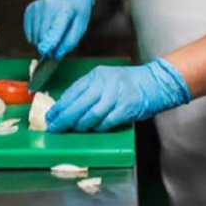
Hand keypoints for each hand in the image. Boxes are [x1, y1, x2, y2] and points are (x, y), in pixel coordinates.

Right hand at [23, 0, 94, 58]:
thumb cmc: (77, 13)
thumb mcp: (81, 26)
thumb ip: (70, 41)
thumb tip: (55, 54)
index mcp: (65, 8)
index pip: (56, 27)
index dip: (50, 40)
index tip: (45, 51)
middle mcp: (48, 5)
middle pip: (42, 35)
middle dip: (48, 47)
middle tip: (55, 50)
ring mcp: (37, 6)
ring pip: (34, 36)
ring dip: (42, 42)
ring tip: (52, 35)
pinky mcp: (29, 9)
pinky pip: (29, 33)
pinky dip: (36, 36)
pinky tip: (45, 30)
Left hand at [46, 59, 190, 132]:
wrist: (155, 82)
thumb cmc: (129, 83)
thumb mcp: (106, 79)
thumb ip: (89, 90)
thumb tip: (67, 106)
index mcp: (97, 75)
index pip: (73, 91)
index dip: (60, 106)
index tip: (50, 116)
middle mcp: (105, 84)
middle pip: (78, 104)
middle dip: (64, 118)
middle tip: (54, 127)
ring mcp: (116, 95)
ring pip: (91, 114)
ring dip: (79, 125)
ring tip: (72, 130)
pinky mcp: (126, 107)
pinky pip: (107, 121)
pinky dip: (98, 127)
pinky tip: (94, 129)